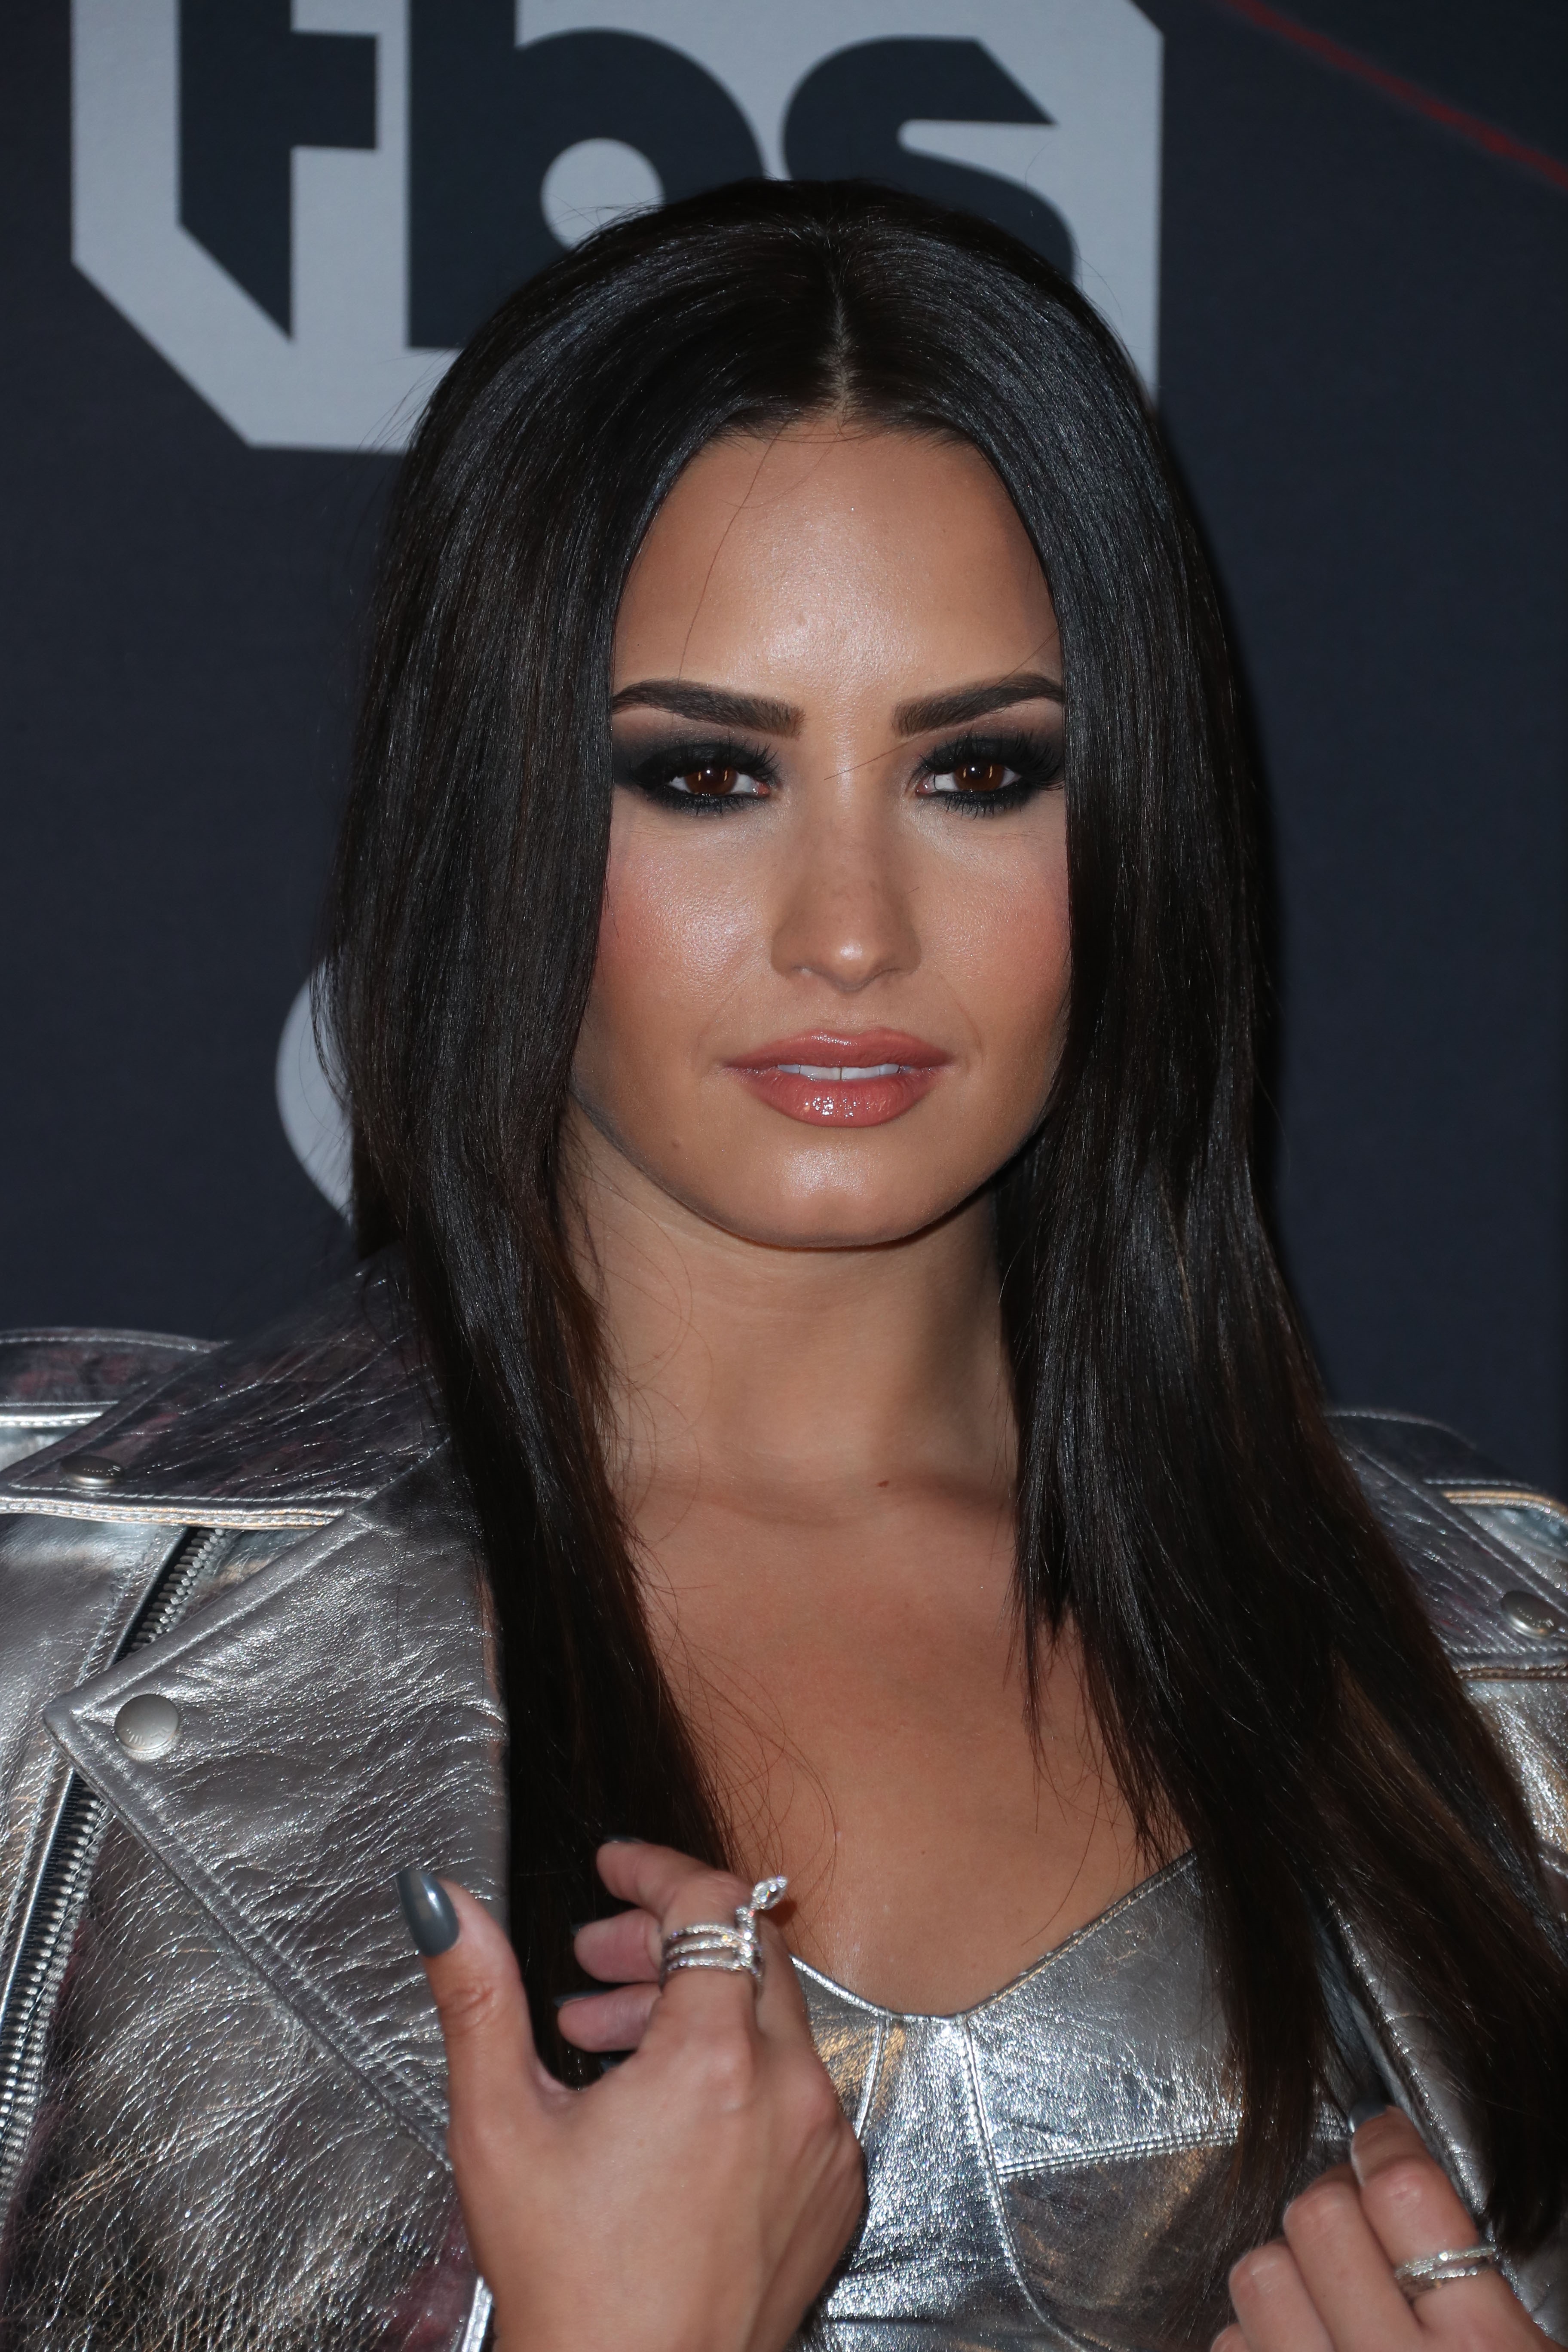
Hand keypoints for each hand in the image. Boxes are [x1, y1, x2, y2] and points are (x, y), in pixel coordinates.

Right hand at [410, 1841, 864, 2351]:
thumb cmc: (569, 2283)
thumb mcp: (499, 2126)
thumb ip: (476, 1995)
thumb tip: (441, 1901)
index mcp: (715, 2061)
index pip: (711, 1903)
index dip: (656, 1870)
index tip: (614, 1867)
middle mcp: (790, 2091)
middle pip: (745, 1951)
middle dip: (663, 1938)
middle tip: (592, 1961)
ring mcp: (823, 2142)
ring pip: (770, 2020)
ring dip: (691, 2007)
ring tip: (606, 2038)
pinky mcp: (834, 2188)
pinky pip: (796, 2088)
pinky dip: (736, 2072)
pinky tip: (663, 2106)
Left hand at [1218, 2108, 1550, 2351]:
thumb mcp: (1530, 2348)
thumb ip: (1478, 2277)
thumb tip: (1404, 2181)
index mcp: (1481, 2350)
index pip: (1402, 2192)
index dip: (1386, 2145)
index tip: (1382, 2135)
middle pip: (1318, 2217)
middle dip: (1335, 2200)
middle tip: (1358, 2213)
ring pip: (1260, 2273)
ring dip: (1287, 2268)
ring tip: (1325, 2286)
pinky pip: (1232, 2343)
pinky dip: (1259, 2335)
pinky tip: (1302, 2344)